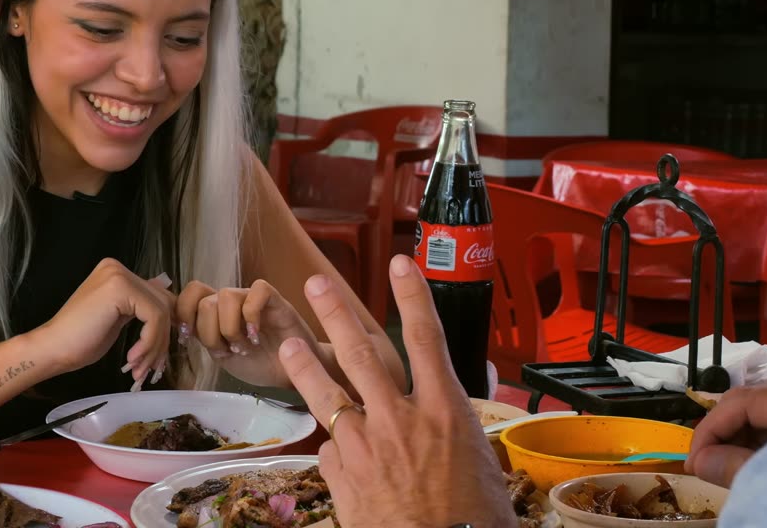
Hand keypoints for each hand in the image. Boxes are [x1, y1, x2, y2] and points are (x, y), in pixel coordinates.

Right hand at [32, 259, 173, 387]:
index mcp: (117, 273)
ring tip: (139, 368)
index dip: (164, 327)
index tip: (157, 356)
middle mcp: (118, 268)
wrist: (52, 348)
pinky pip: (153, 317)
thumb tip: (172, 310)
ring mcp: (119, 275)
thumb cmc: (80, 341)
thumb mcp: (118, 319)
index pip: (157, 296)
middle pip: (163, 303)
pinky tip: (132, 359)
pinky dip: (148, 342)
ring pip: (160, 312)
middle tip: (150, 367)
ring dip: (155, 346)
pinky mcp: (120, 288)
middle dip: (161, 339)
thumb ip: (139, 308)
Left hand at [175, 279, 318, 386]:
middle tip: (229, 351)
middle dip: (211, 333)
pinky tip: (257, 335)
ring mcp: (253, 298)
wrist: (294, 374)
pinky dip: (251, 316)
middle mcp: (232, 302)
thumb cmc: (260, 365)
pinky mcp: (275, 299)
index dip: (184, 313)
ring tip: (245, 346)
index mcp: (216, 313)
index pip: (191, 294)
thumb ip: (206, 339)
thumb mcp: (224, 356)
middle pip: (205, 300)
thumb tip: (185, 328)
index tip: (189, 338)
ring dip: (231, 328)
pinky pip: (256, 291)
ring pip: (226, 295)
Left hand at [278, 256, 516, 527]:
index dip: (412, 296)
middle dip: (336, 314)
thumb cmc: (476, 518)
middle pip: (362, 353)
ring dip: (305, 366)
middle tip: (316, 284)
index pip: (427, 337)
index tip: (399, 263)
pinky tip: (342, 456)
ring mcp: (367, 446)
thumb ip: (451, 431)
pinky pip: (333, 452)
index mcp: (445, 411)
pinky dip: (338, 449)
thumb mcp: (480, 462)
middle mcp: (401, 419)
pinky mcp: (344, 476)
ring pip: (328, 395)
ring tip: (287, 344)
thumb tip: (441, 422)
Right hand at [685, 382, 766, 487]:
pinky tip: (749, 464)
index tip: (694, 461)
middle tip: (704, 463)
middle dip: (722, 430)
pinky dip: (758, 443)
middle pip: (752, 402)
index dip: (711, 428)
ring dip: (739, 438)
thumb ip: (737, 468)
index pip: (743, 402)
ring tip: (725, 467)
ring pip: (764, 414)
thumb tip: (698, 461)